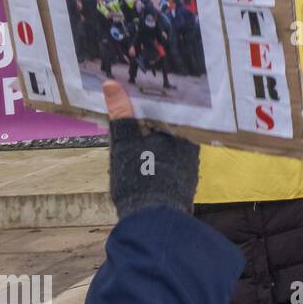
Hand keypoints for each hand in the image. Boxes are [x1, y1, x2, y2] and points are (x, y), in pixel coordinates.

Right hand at [103, 80, 198, 217]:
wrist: (151, 220)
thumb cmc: (139, 177)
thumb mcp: (124, 143)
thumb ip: (121, 114)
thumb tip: (111, 83)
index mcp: (184, 134)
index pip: (174, 112)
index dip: (159, 103)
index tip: (145, 92)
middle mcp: (192, 150)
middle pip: (174, 129)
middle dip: (158, 121)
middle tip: (138, 108)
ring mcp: (189, 168)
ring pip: (172, 147)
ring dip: (158, 141)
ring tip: (140, 129)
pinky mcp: (182, 184)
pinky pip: (171, 163)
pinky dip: (159, 157)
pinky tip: (147, 157)